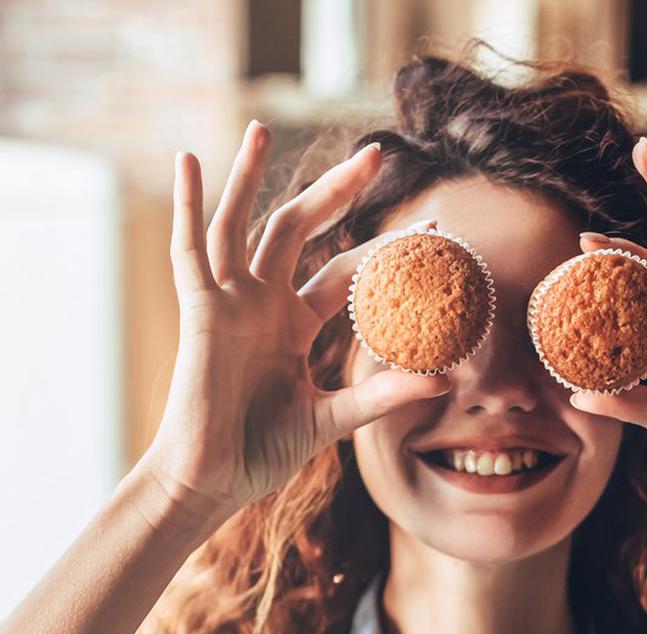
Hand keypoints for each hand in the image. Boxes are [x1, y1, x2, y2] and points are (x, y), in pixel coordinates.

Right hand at [142, 120, 449, 528]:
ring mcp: (231, 303)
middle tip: (375, 153)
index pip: (346, 272)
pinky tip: (190, 162)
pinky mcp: (200, 312)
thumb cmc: (264, 452)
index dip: (384, 250)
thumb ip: (382, 395)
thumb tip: (447, 382)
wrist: (214, 480)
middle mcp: (264, 304)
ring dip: (250, 177)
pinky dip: (187, 207)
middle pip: (301, 230)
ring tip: (261, 128)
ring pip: (243, 225)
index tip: (432, 230)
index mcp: (295, 325)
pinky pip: (190, 251)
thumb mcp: (334, 418)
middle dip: (336, 191)